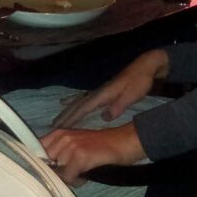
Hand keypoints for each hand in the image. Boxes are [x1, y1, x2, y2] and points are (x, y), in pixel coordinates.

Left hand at [41, 124, 144, 184]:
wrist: (123, 142)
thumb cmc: (99, 146)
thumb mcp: (75, 144)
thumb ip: (59, 154)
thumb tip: (45, 170)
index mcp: (58, 134)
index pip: (35, 149)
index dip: (38, 163)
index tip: (44, 171)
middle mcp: (61, 137)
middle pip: (45, 164)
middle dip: (56, 172)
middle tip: (72, 172)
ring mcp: (70, 146)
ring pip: (58, 172)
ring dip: (69, 177)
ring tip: (82, 172)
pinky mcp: (80, 156)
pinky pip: (69, 177)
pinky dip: (77, 181)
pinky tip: (87, 174)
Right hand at [51, 48, 167, 128]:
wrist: (144, 68)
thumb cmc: (139, 82)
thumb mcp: (132, 95)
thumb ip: (118, 106)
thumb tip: (105, 117)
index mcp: (102, 95)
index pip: (83, 109)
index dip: (71, 119)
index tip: (60, 128)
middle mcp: (97, 93)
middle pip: (76, 105)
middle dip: (64, 116)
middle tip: (52, 128)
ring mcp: (98, 91)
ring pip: (77, 102)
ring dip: (66, 111)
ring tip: (55, 120)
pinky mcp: (101, 91)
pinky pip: (81, 98)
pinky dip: (72, 101)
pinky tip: (65, 102)